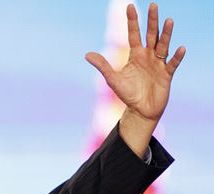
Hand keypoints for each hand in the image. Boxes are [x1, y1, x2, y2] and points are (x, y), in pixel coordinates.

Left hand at [85, 3, 184, 124]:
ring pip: (164, 45)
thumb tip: (87, 54)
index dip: (132, 21)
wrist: (140, 110)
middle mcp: (149, 56)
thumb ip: (103, 66)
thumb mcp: (113, 79)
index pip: (134, 34)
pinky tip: (179, 48)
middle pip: (151, 35)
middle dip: (152, 21)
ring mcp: (159, 64)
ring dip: (166, 34)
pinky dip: (177, 57)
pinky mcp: (167, 75)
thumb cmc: (127, 93)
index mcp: (136, 55)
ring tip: (168, 20)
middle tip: (153, 5)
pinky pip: (173, 64)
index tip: (129, 6)